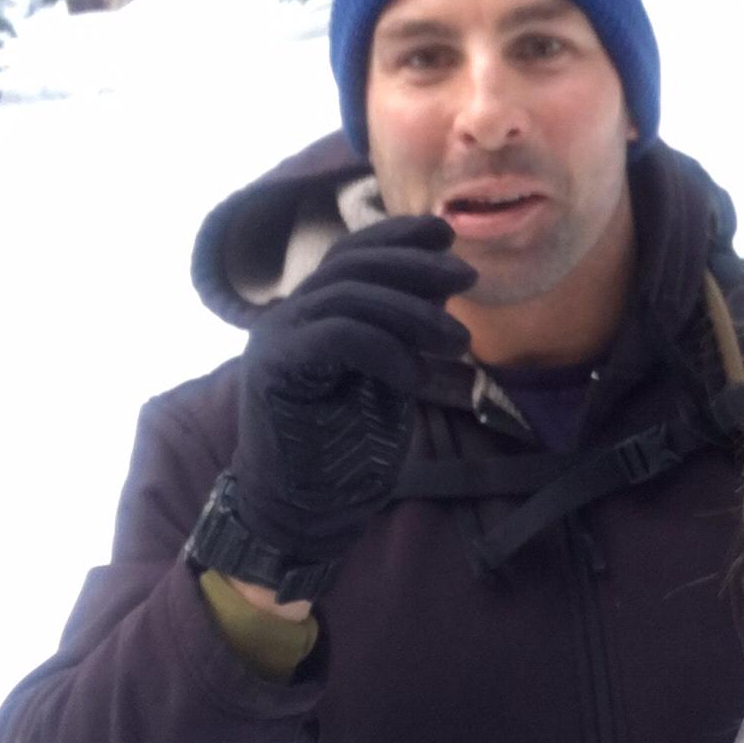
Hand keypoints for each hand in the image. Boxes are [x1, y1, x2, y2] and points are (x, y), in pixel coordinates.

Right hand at [230, 215, 472, 564]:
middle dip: (417, 266)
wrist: (306, 508)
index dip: (398, 236)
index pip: (352, 252)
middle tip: (468, 280)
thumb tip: (443, 284)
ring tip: (459, 344)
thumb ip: (404, 329)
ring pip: (349, 295)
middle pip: (353, 264)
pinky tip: (415, 378)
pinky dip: (386, 350)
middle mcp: (289, 315)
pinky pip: (339, 335)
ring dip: (414, 313)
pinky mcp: (275, 368)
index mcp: (313, 310)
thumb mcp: (390, 374)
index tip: (446, 234)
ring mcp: (276, 338)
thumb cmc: (349, 447)